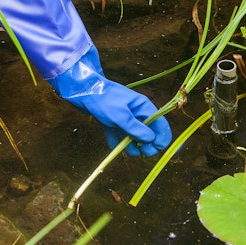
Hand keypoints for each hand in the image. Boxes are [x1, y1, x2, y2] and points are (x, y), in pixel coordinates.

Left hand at [48, 47, 171, 155]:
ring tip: (124, 148)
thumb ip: (136, 129)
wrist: (83, 92)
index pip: (161, 125)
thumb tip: (152, 140)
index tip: (157, 149)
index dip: (162, 138)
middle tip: (141, 152)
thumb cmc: (103, 101)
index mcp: (144, 108)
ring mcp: (126, 120)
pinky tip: (113, 141)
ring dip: (132, 147)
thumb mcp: (121, 116)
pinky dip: (118, 143)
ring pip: (135, 139)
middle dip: (147, 146)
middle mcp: (138, 114)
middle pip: (150, 135)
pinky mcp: (115, 125)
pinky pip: (120, 138)